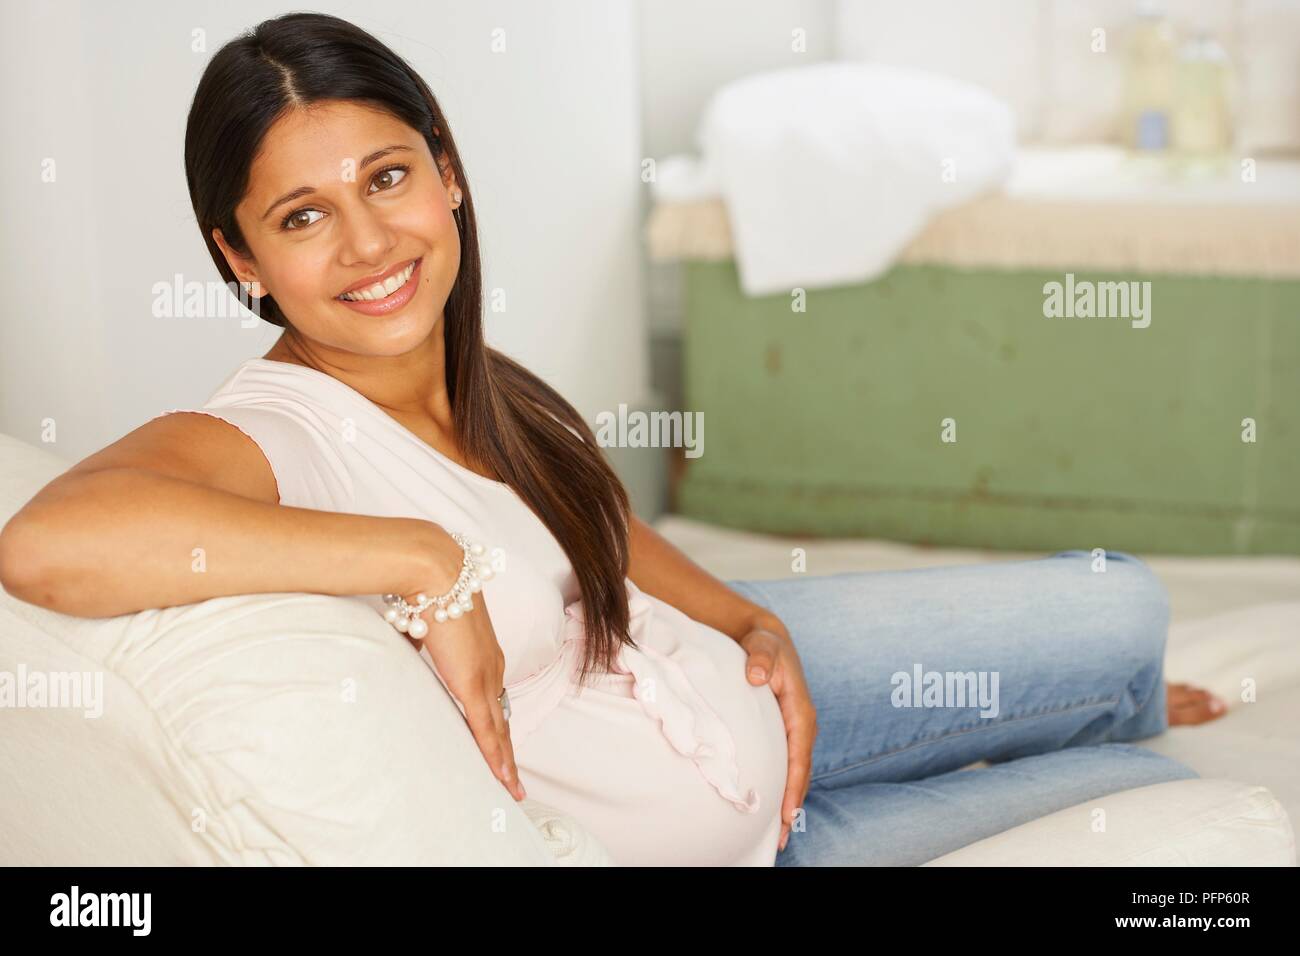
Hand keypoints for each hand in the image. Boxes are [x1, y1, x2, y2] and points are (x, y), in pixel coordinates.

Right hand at [398, 527, 525, 802]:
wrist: (435, 570)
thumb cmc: (426, 588)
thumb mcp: (424, 620)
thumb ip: (421, 635)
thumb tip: (408, 635)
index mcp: (481, 651)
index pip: (492, 697)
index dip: (496, 724)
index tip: (499, 745)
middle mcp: (491, 665)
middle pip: (501, 718)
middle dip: (506, 751)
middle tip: (512, 781)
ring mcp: (486, 676)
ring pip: (499, 730)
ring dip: (504, 761)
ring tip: (511, 789)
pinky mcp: (474, 684)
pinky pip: (487, 730)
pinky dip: (495, 756)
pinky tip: (501, 777)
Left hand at [738, 621, 816, 853]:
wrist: (765, 639)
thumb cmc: (764, 644)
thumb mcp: (763, 644)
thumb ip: (760, 657)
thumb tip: (756, 676)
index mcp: (800, 711)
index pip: (799, 754)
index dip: (794, 784)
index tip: (787, 812)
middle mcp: (801, 725)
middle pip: (799, 773)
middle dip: (791, 805)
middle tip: (779, 838)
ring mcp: (793, 732)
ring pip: (793, 773)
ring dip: (787, 802)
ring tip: (777, 835)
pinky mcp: (783, 733)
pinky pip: (784, 765)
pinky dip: (780, 787)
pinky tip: (770, 809)